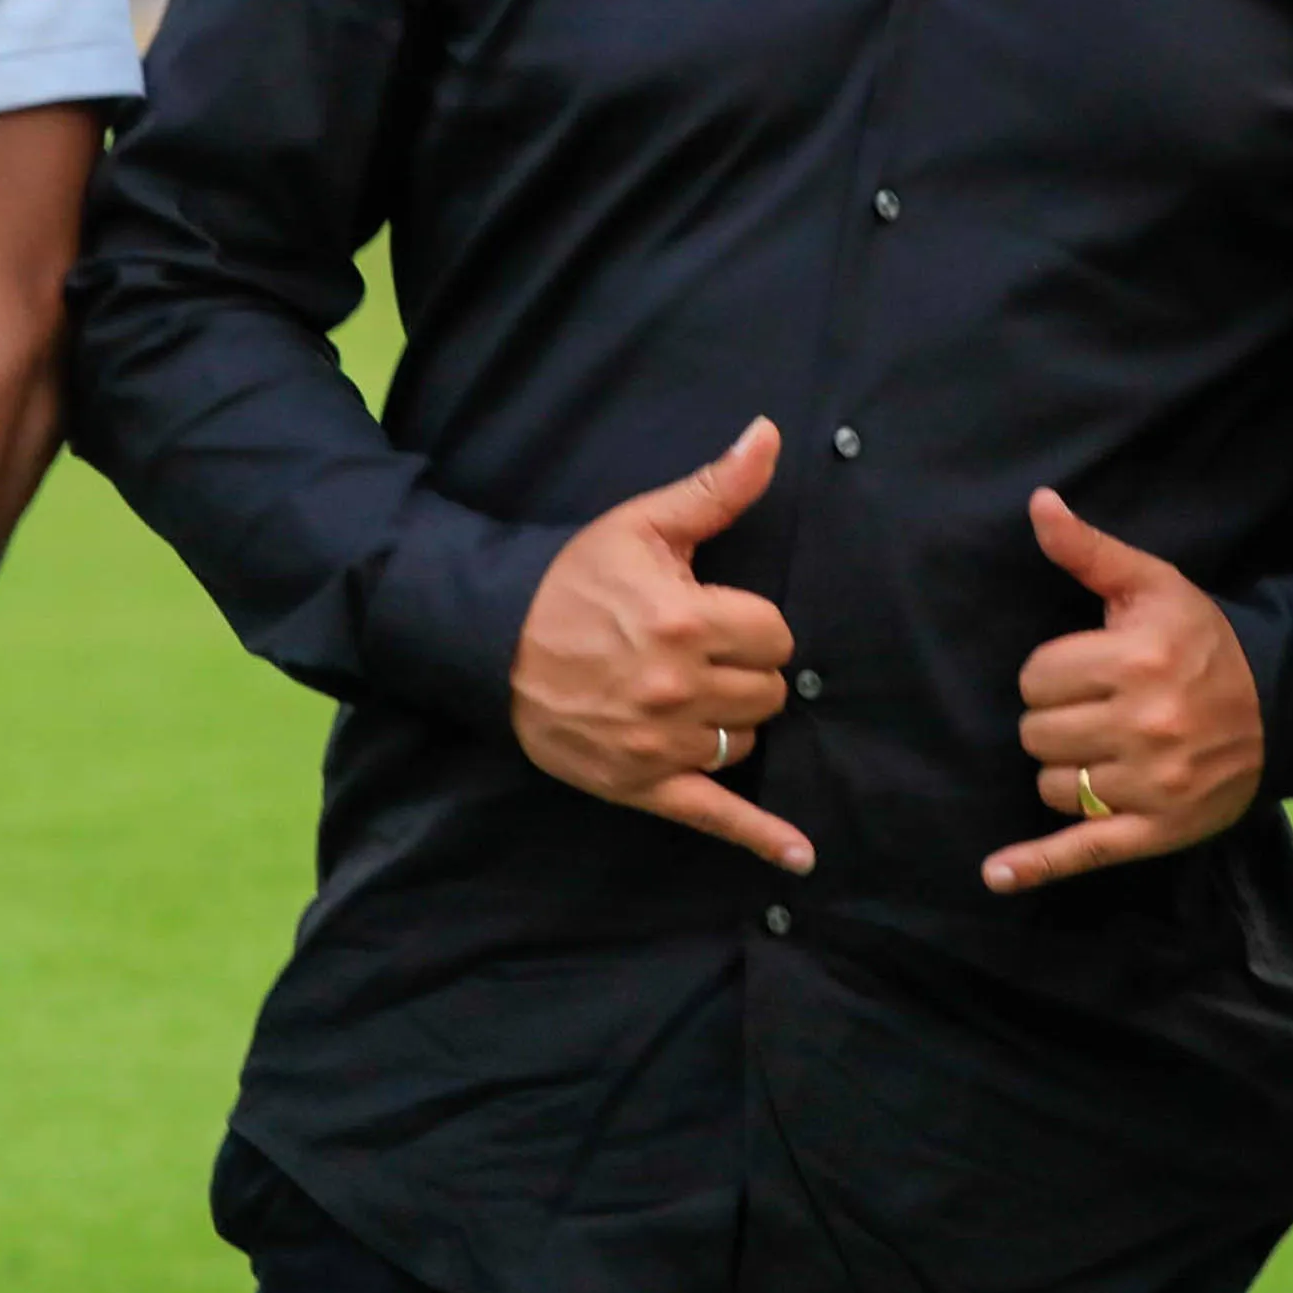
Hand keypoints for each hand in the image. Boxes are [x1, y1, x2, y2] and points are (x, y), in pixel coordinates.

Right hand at [508, 418, 813, 872]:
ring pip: (745, 742)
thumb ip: (717, 488)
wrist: (491, 638)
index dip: (756, 624)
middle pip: (769, 692)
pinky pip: (715, 817)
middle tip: (705, 655)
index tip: (723, 616)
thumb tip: (771, 434)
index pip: (776, 635)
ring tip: (692, 697)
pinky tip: (801, 858)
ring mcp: (658, 745)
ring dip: (733, 723)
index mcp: (685, 621)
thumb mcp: (644, 525)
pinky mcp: (639, 787)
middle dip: (748, 671)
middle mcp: (676, 689)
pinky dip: (762, 839)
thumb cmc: (574, 577)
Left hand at [985, 490, 1263, 893]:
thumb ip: (1089, 551)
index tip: (1086, 669)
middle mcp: (1144, 725)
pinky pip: (1082, 849)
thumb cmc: (1201, 640)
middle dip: (1054, 718)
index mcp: (1136, 660)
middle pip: (1035, 734)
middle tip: (1095, 708)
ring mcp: (1151, 785)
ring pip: (1051, 786)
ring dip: (1063, 769)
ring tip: (1102, 749)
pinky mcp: (1156, 830)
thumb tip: (1038, 504)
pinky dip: (1035, 865)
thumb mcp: (1151, 585)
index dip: (1051, 672)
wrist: (1279, 704)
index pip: (1035, 677)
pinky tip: (996, 874)